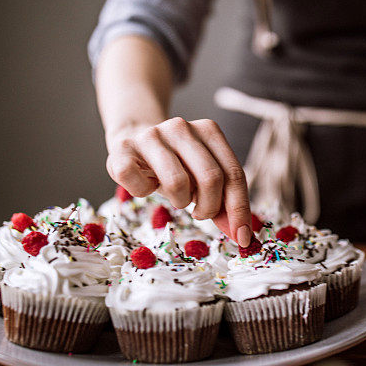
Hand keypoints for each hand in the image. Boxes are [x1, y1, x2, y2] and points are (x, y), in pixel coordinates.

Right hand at [105, 117, 252, 246]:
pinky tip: (146, 185)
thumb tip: (241, 235)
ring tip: (176, 196)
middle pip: (211, 178)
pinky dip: (144, 194)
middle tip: (201, 213)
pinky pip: (140, 187)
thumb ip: (223, 201)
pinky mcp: (122, 149)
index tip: (242, 237)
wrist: (131, 142)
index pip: (233, 174)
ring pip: (177, 183)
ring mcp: (150, 136)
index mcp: (208, 130)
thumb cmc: (174, 165)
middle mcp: (180, 127)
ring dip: (180, 202)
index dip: (240, 209)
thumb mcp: (202, 178)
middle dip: (210, 208)